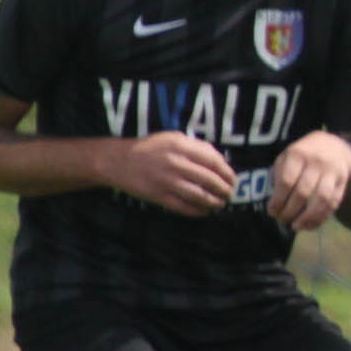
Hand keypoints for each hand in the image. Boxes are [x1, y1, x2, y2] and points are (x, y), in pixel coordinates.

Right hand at [106, 132, 240, 215]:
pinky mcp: (158, 196)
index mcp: (181, 146)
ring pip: (199, 195)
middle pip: (209, 179)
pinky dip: (197, 211)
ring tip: (221, 204)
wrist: (117, 161)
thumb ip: (197, 147)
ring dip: (214, 202)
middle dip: (224, 189)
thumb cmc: (150, 148)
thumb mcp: (173, 138)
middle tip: (230, 193)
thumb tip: (221, 160)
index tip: (233, 179)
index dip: (227, 172)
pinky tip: (205, 212)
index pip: (214, 161)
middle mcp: (175, 163)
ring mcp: (166, 181)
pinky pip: (183, 207)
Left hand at [266, 130, 350, 231]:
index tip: (272, 212)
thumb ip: (279, 176)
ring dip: (307, 218)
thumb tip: (275, 204)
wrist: (334, 146)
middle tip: (282, 220)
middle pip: (303, 193)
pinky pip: (333, 203)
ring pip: (321, 200)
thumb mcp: (287, 157)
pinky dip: (321, 217)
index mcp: (298, 155)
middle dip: (290, 211)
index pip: (286, 182)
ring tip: (296, 227)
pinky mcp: (343, 182)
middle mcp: (317, 162)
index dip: (278, 200)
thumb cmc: (302, 155)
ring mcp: (332, 172)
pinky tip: (310, 225)